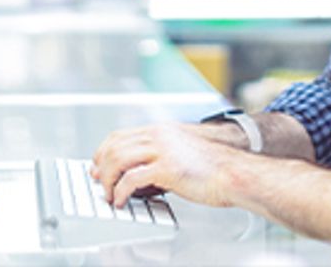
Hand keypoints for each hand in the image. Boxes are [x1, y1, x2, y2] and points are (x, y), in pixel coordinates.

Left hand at [91, 122, 239, 207]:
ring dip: (108, 180)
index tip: (97, 165)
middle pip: (115, 146)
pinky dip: (120, 192)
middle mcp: (159, 136)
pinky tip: (121, 201)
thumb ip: (158, 157)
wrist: (234, 172)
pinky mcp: (167, 168)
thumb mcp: (181, 152)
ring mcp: (163, 150)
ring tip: (109, 195)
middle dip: (101, 166)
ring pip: (118, 160)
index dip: (104, 151)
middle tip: (97, 182)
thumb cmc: (212, 167)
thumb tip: (136, 174)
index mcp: (161, 131)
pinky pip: (132, 179)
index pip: (121, 136)